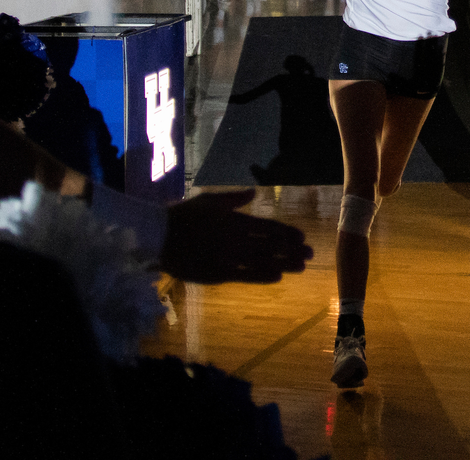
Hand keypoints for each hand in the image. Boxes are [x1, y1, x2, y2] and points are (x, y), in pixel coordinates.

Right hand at [159, 189, 312, 283]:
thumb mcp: (209, 200)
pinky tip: (277, 277)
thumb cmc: (183, 216)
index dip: (286, 233)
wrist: (159, 237)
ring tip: (301, 267)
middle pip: (270, 245)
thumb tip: (253, 192)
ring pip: (262, 261)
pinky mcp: (218, 273)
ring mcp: (228, 257)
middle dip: (291, 250)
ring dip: (283, 264)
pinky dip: (262, 276)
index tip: (302, 237)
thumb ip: (233, 199)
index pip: (267, 227)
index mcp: (234, 220)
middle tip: (310, 254)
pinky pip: (245, 276)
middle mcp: (235, 238)